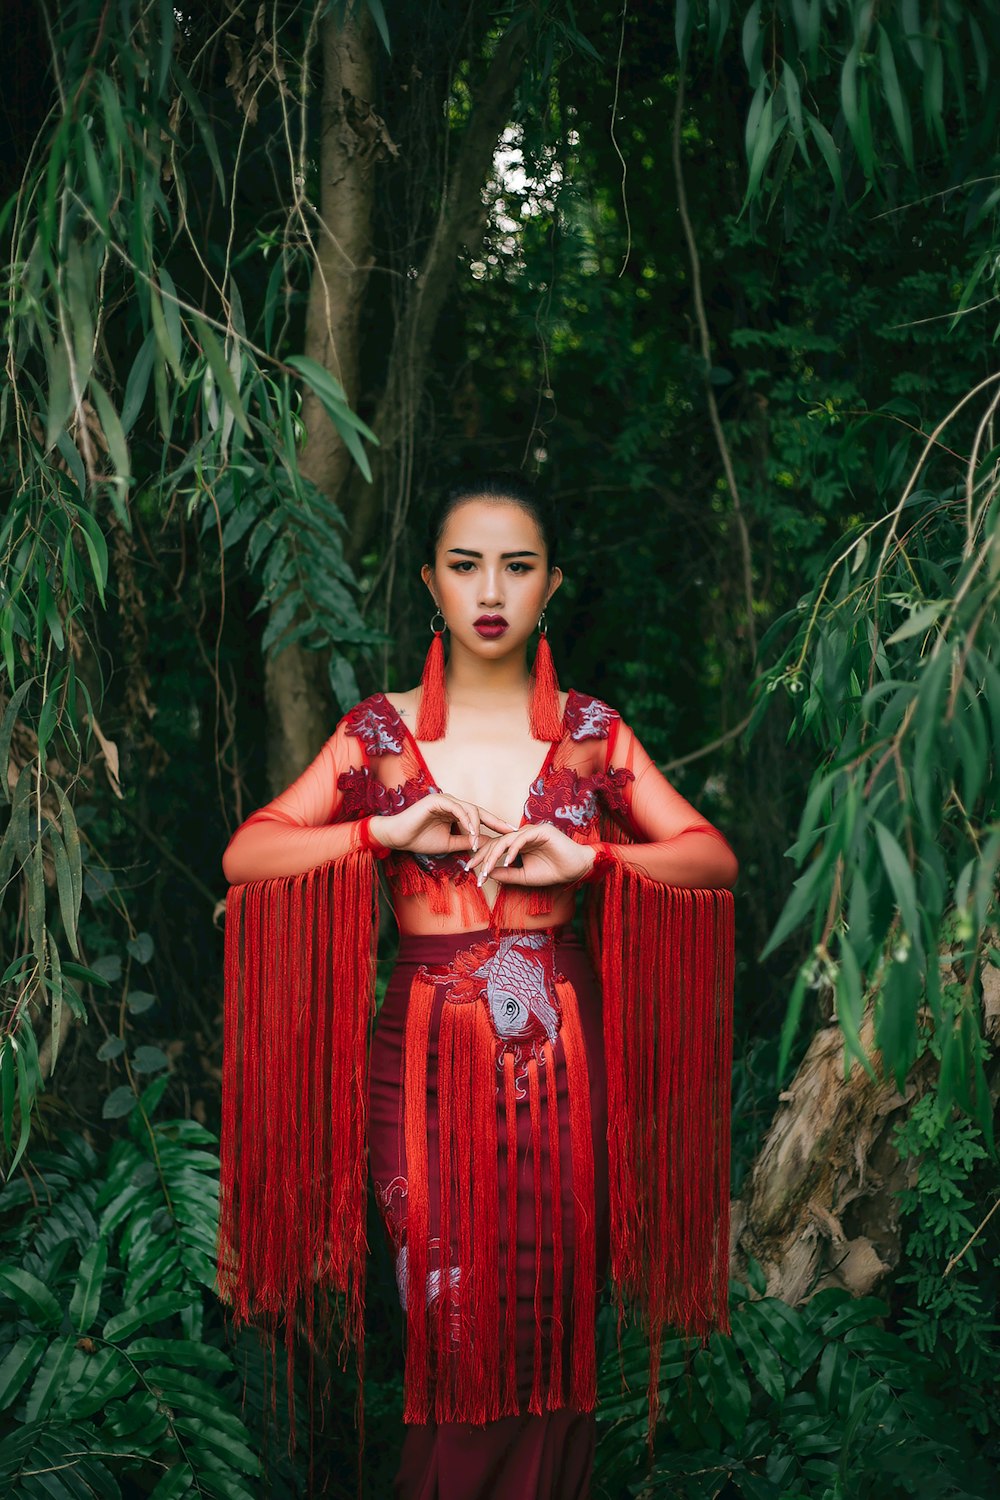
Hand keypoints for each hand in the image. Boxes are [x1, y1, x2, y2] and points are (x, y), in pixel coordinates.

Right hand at [369, 793, 515, 857]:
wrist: (398, 838)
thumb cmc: (420, 839)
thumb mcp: (450, 843)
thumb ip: (468, 841)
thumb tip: (488, 843)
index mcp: (455, 812)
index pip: (480, 817)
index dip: (496, 824)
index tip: (511, 832)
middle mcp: (452, 804)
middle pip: (479, 811)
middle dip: (496, 821)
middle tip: (510, 831)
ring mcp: (445, 800)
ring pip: (470, 809)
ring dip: (477, 826)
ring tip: (480, 842)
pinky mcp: (437, 800)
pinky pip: (457, 809)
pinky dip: (465, 821)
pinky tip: (471, 832)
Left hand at [463, 822, 595, 887]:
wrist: (576, 869)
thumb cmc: (552, 871)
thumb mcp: (524, 876)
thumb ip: (506, 874)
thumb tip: (488, 873)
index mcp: (518, 844)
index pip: (495, 848)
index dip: (482, 858)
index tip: (471, 871)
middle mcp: (522, 835)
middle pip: (497, 842)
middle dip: (483, 855)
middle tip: (472, 868)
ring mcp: (531, 831)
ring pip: (506, 840)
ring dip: (495, 855)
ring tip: (486, 868)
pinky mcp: (541, 830)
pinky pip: (522, 838)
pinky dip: (513, 850)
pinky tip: (507, 861)